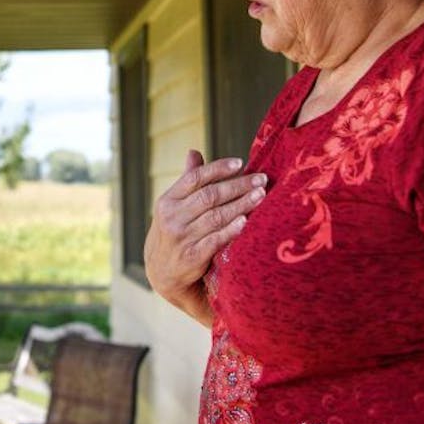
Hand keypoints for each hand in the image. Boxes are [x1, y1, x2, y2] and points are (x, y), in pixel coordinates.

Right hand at [143, 149, 265, 324]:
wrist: (162, 271)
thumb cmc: (174, 231)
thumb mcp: (173, 206)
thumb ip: (187, 181)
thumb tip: (194, 152)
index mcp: (167, 200)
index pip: (195, 178)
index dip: (218, 169)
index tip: (241, 163)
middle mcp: (171, 217)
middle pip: (209, 196)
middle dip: (238, 186)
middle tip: (261, 180)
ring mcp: (181, 237)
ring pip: (216, 217)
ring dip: (241, 205)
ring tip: (260, 196)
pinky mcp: (191, 257)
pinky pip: (215, 240)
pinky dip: (231, 230)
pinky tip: (246, 221)